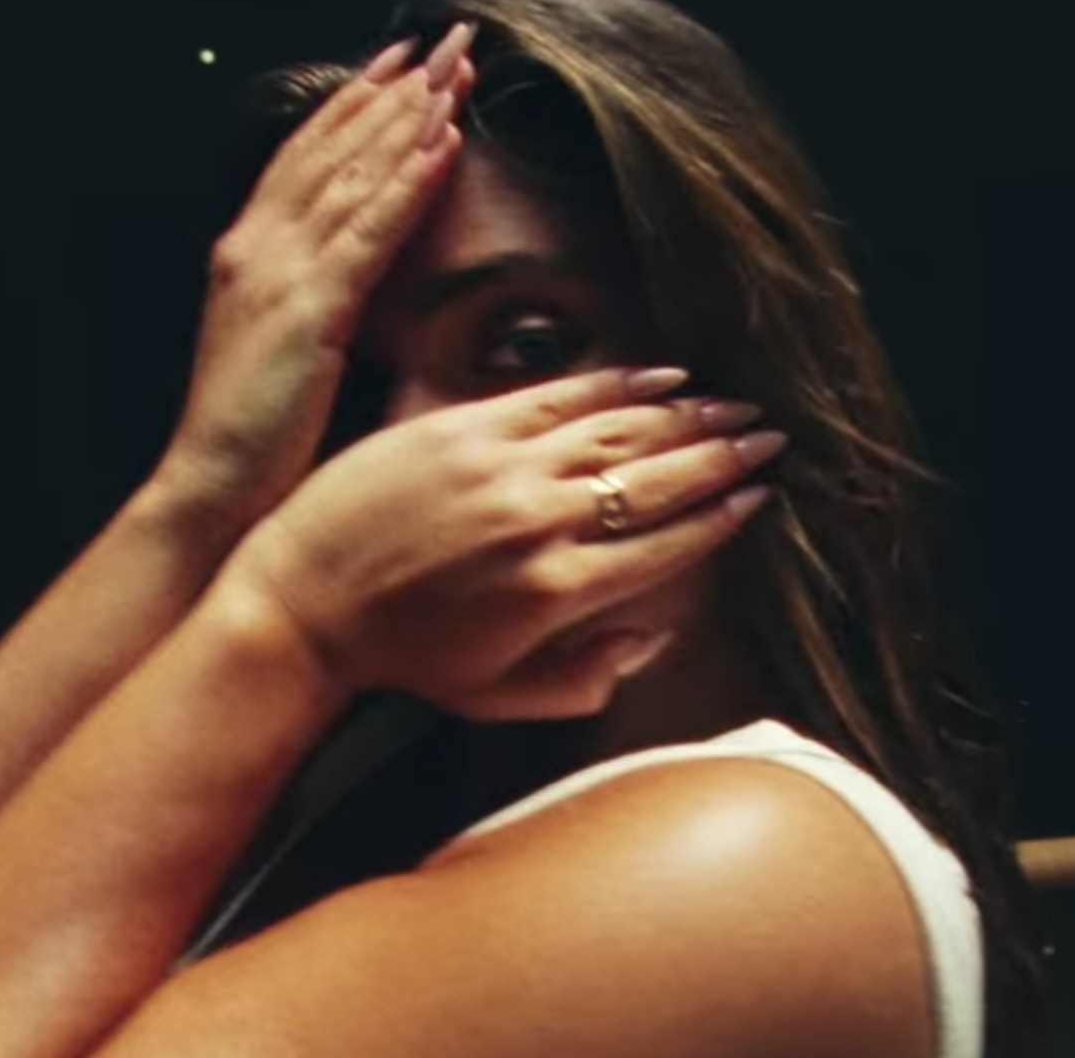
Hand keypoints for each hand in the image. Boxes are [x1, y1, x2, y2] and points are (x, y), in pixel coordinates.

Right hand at [155, 24, 478, 519]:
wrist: (209, 486)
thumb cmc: (251, 434)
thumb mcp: (279, 346)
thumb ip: (306, 298)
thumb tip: (346, 276)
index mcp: (246, 253)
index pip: (304, 156)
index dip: (352, 105)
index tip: (398, 63)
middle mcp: (255, 247)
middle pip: (332, 148)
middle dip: (392, 91)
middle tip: (445, 42)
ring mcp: (279, 274)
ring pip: (354, 176)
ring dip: (410, 119)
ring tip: (455, 72)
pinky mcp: (307, 310)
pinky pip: (369, 231)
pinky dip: (408, 182)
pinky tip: (444, 143)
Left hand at [215, 367, 783, 720]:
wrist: (303, 603)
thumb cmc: (402, 658)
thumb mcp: (498, 697)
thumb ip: (585, 679)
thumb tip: (651, 638)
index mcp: (559, 593)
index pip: (668, 545)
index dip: (722, 518)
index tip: (759, 498)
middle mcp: (543, 524)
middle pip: (660, 480)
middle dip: (725, 458)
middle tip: (772, 440)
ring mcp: (505, 467)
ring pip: (622, 431)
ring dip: (689, 417)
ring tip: (735, 408)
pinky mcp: (467, 425)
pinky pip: (562, 396)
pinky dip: (620, 384)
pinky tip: (663, 377)